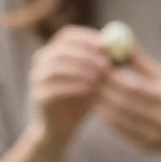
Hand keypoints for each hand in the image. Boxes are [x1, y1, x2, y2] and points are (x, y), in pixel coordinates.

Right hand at [29, 26, 110, 147]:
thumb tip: (123, 47)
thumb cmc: (82, 98)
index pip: (67, 35)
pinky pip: (55, 87)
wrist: (62, 127)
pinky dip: (73, 86)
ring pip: (57, 67)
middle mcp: (41, 61)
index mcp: (53, 50)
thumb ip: (103, 61)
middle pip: (62, 49)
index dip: (86, 38)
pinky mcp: (39, 96)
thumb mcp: (94, 77)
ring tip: (99, 78)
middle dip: (86, 55)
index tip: (105, 45)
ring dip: (80, 70)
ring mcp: (37, 78)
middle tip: (105, 63)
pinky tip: (89, 90)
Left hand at [93, 52, 160, 155]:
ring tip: (92, 91)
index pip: (133, 86)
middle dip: (103, 89)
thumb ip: (141, 62)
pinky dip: (107, 118)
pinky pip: (120, 131)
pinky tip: (101, 107)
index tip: (99, 66)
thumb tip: (120, 40)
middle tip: (88, 78)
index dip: (113, 77)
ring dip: (101, 104)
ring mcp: (153, 135)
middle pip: (122, 102)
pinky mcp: (145, 146)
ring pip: (117, 119)